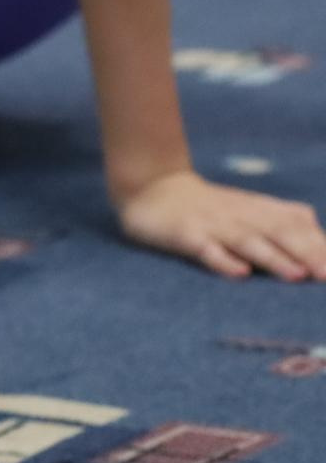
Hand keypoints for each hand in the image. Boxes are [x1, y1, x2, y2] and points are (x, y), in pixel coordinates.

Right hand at [116, 169, 325, 280]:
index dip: (321, 246)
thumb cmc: (210, 207)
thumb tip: (321, 240)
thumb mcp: (252, 209)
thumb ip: (287, 222)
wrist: (154, 187)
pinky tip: (238, 273)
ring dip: (273, 258)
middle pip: (279, 233)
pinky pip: (205, 250)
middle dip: (308, 254)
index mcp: (260, 210)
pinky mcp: (185, 236)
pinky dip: (222, 261)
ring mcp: (213, 226)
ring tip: (297, 275)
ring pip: (247, 242)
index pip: (298, 225)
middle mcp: (242, 217)